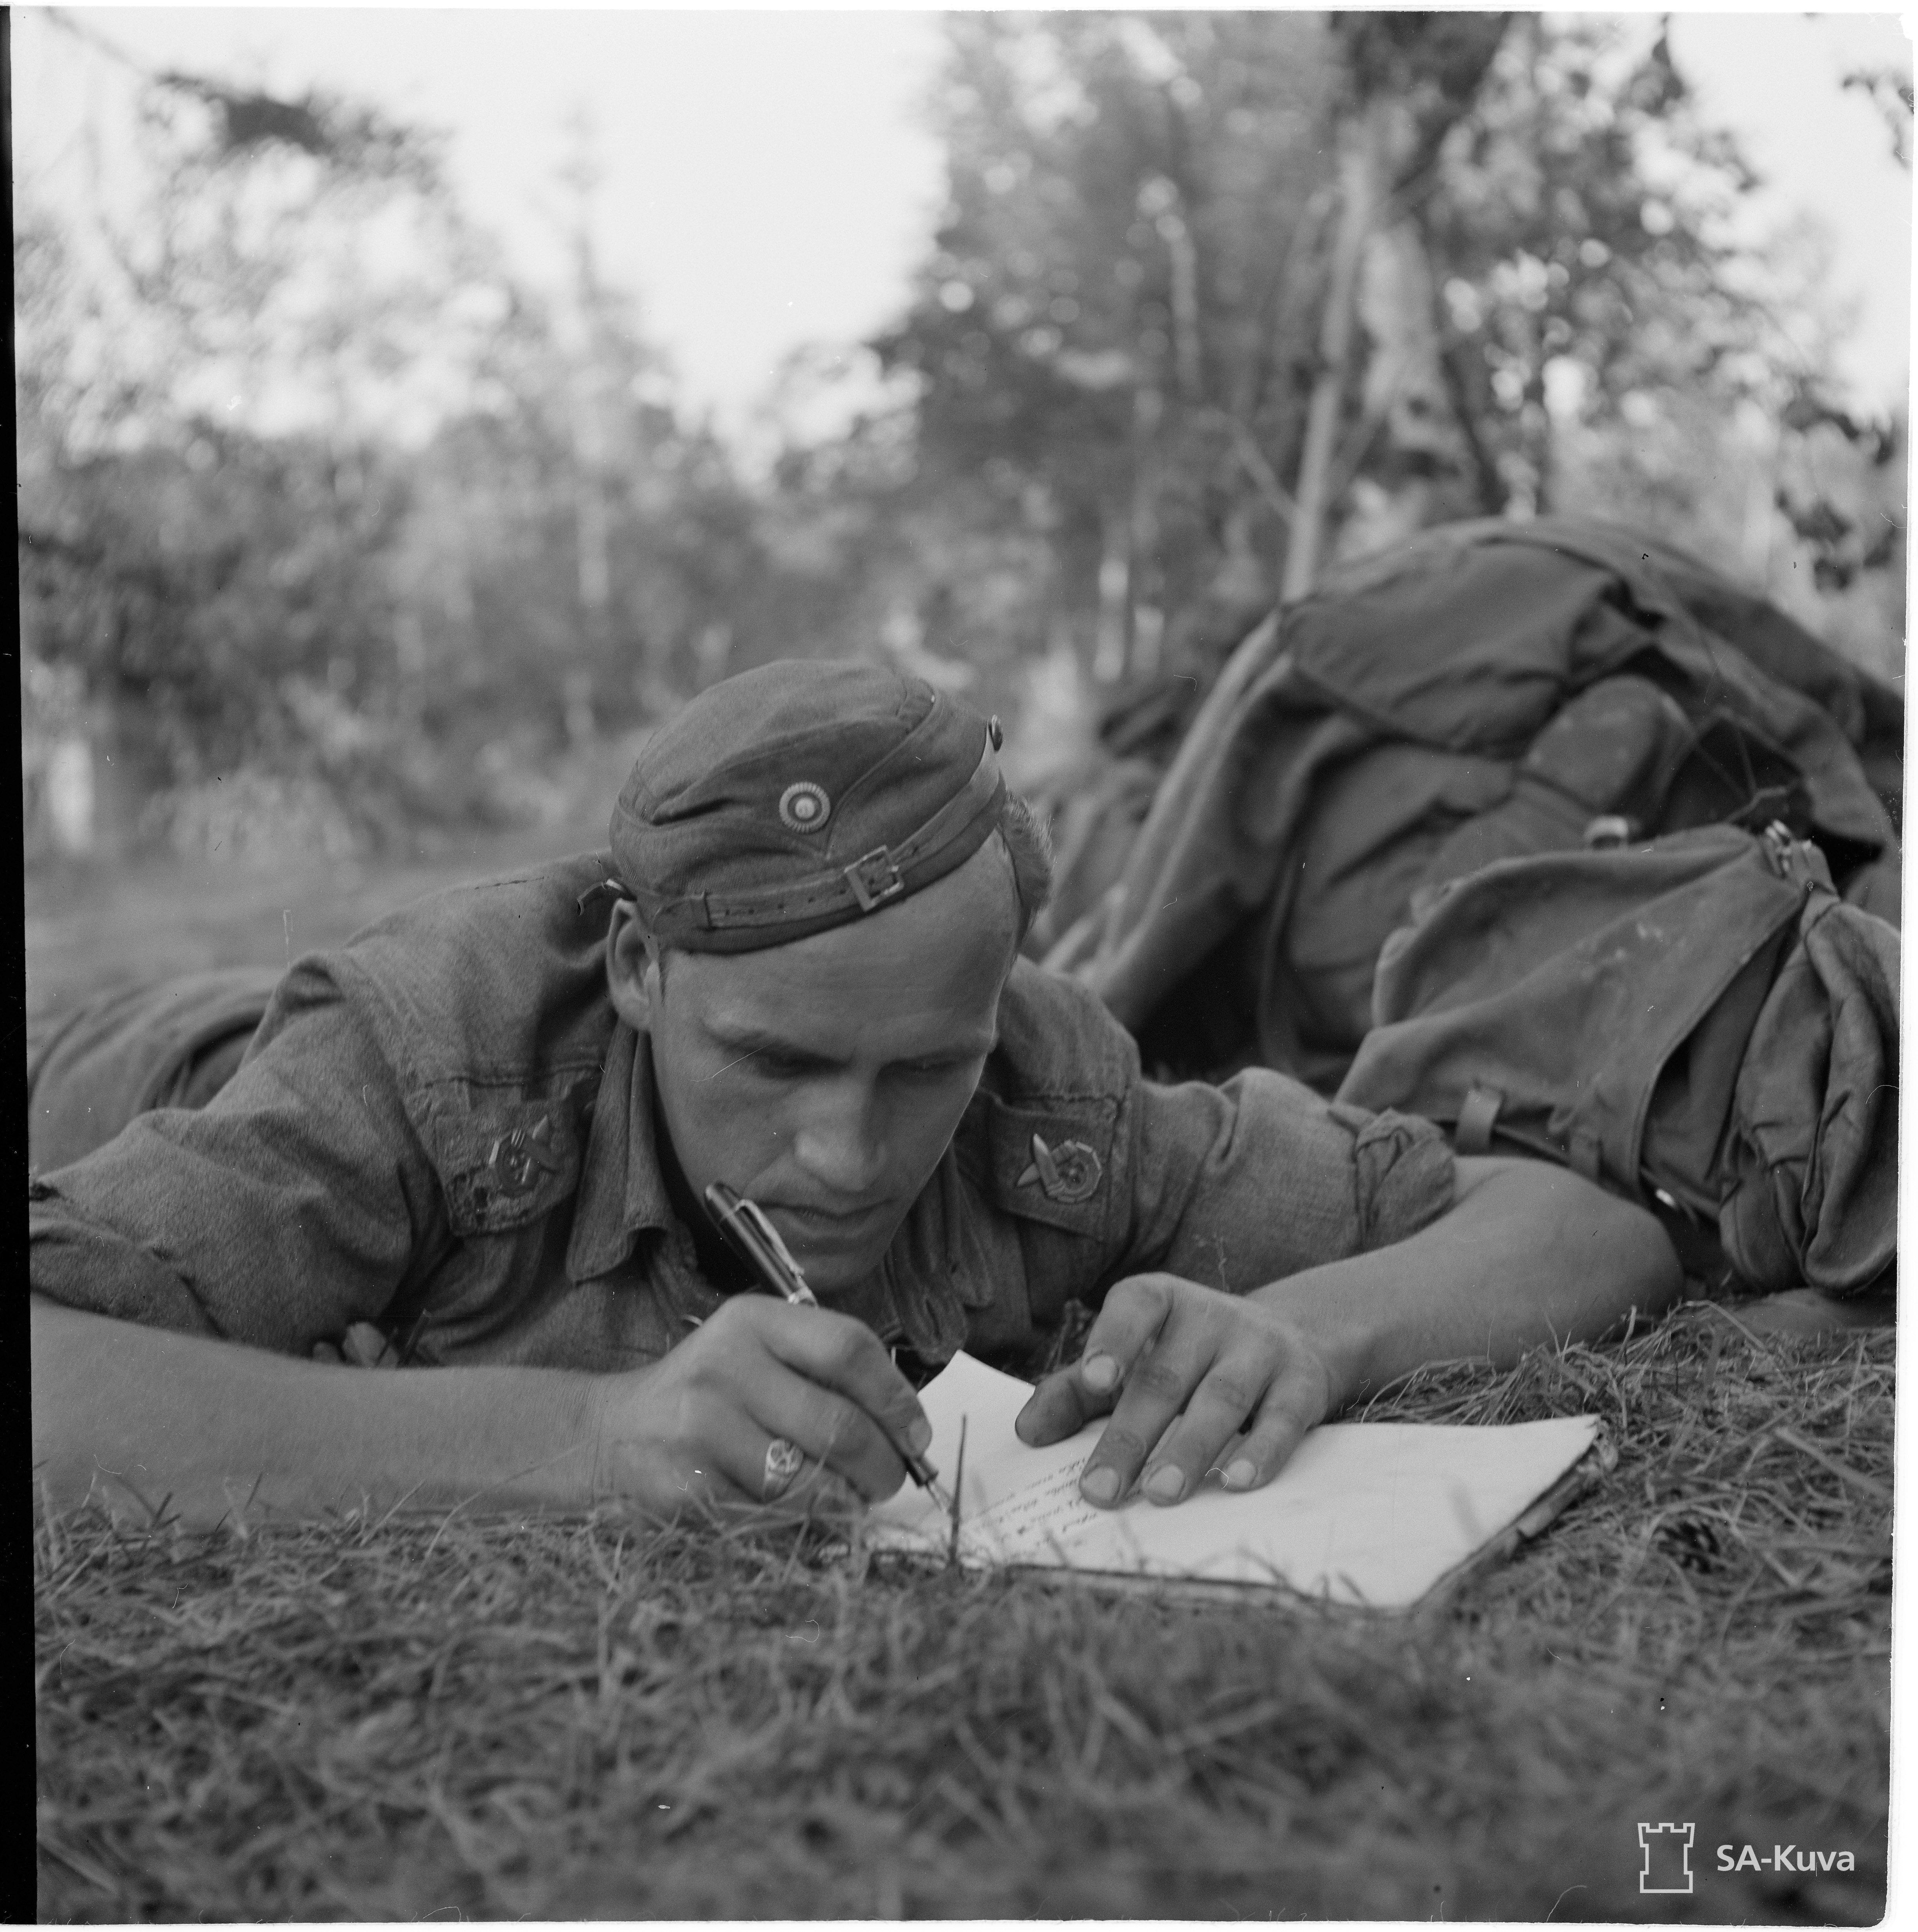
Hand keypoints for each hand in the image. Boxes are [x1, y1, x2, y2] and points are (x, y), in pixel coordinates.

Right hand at [587, 1296, 932, 1519]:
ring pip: (809, 1483)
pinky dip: (797, 1528)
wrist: (607, 1435)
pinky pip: (769, 1521)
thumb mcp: (757, 1354)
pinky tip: (795, 1518)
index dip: (896, 1397)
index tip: (917, 1434)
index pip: (848, 1348)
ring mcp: (699, 1429)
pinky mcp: (684, 1489)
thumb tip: (906, 1432)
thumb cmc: (707, 1396)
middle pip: (838, 1424)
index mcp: (752, 1321)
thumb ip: (823, 1373)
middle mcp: (724, 1366)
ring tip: (847, 1501)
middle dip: (882, 1465)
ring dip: (844, 1502)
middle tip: (889, 1482)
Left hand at [1014, 1274, 1333, 1506]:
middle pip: (1166, 1377)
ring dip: (1190, 1448)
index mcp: (1162, 1301)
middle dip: (1131, 1436)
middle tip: (1101, 1489)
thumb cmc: (1186, 1358)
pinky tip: (1236, 1483)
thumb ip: (1075, 1392)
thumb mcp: (1132, 1362)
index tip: (1093, 1379)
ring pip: (1222, 1398)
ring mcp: (1261, 1347)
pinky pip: (1282, 1420)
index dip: (1112, 1340)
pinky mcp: (1302, 1383)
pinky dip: (1260, 1453)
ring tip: (1161, 1493)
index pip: (1135, 1307)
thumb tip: (1026, 1432)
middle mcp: (1212, 1317)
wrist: (1291, 1338)